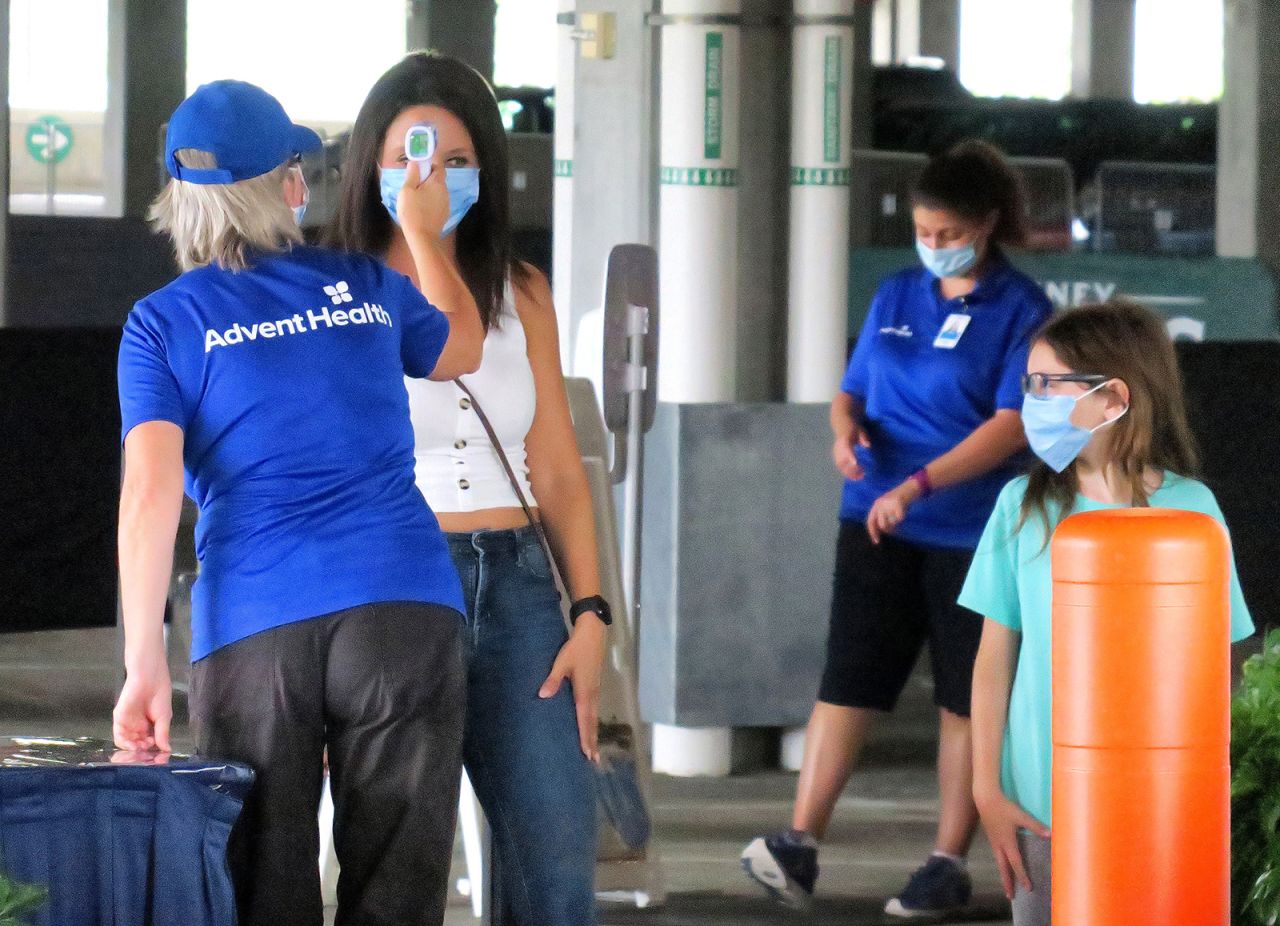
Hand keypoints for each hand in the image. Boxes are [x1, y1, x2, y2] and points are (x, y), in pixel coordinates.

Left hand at [112, 651, 171, 753]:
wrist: (150, 678)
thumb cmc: (159, 694)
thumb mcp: (165, 717)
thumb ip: (163, 734)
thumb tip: (167, 749)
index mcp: (149, 725)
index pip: (149, 743)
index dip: (153, 751)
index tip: (159, 757)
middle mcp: (137, 726)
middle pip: (137, 745)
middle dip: (143, 751)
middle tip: (149, 754)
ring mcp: (127, 723)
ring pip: (127, 743)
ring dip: (134, 749)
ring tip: (142, 748)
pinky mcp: (119, 718)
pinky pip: (119, 735)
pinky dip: (126, 743)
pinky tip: (134, 744)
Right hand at [397, 155, 449, 242]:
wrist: (422, 237)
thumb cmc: (412, 212)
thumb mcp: (407, 190)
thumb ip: (412, 175)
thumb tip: (415, 163)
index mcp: (438, 182)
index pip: (439, 166)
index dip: (429, 165)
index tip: (418, 169)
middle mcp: (445, 191)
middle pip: (438, 179)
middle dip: (427, 179)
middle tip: (413, 185)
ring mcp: (446, 204)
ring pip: (438, 191)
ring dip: (429, 191)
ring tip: (415, 199)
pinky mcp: (444, 214)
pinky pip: (438, 202)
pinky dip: (431, 201)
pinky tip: (421, 209)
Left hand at [539, 613, 606, 761]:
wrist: (593, 634)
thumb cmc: (576, 648)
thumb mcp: (562, 662)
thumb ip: (553, 679)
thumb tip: (543, 695)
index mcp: (584, 692)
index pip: (584, 720)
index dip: (585, 737)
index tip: (586, 753)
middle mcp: (592, 695)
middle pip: (592, 723)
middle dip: (592, 741)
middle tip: (592, 761)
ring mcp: (595, 691)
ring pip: (594, 717)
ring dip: (593, 734)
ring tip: (593, 750)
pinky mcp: (595, 686)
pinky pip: (594, 710)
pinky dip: (593, 722)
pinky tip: (590, 727)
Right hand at [832, 426, 869, 480]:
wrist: (842, 424)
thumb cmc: (854, 427)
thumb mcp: (861, 430)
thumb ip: (864, 437)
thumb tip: (867, 445)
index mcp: (845, 440)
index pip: (847, 449)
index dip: (850, 457)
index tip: (856, 463)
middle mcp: (838, 448)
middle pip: (842, 461)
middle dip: (851, 469)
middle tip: (862, 474)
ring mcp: (836, 452)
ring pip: (840, 466)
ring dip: (849, 473)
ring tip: (860, 477)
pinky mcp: (836, 456)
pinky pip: (840, 467)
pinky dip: (847, 473)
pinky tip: (855, 476)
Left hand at [866, 479, 920, 543]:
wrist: (910, 487)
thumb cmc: (899, 499)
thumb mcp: (887, 506)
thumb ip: (882, 516)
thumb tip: (882, 530)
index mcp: (876, 505)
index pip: (870, 521)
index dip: (873, 532)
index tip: (877, 541)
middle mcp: (880, 504)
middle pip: (882, 524)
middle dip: (889, 529)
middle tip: (895, 529)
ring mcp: (888, 503)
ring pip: (891, 522)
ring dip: (896, 521)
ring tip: (899, 515)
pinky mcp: (898, 503)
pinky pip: (899, 518)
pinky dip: (902, 516)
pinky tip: (904, 511)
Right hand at [975, 786, 1050, 899]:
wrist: (985, 799)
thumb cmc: (1004, 808)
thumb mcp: (1020, 816)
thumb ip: (1035, 826)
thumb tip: (1050, 835)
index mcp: (1007, 842)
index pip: (1016, 863)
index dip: (1022, 876)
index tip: (1027, 888)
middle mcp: (999, 845)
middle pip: (1003, 868)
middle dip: (1007, 882)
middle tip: (1010, 896)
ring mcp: (994, 842)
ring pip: (999, 862)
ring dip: (1003, 874)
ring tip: (1007, 885)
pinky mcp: (991, 836)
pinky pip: (997, 856)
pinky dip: (1000, 864)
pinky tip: (1002, 863)